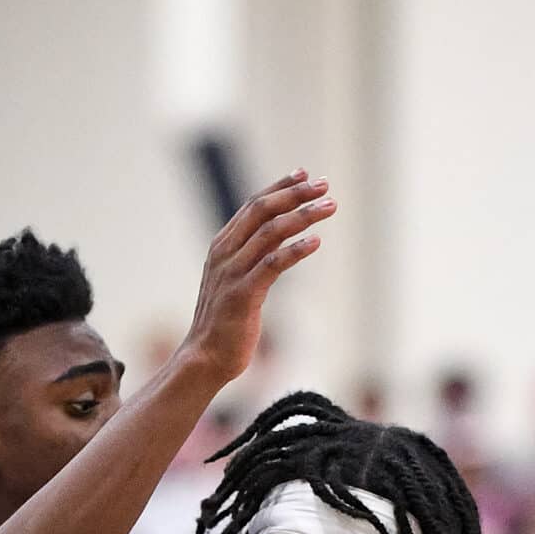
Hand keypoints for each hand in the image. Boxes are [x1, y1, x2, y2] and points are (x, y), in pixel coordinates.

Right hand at [178, 172, 336, 389]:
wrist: (205, 359)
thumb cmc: (224, 325)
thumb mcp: (235, 283)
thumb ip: (250, 260)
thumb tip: (275, 245)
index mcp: (222, 246)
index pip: (252, 206)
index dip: (279, 187)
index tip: (304, 174)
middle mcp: (225, 253)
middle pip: (262, 210)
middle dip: (295, 194)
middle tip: (324, 186)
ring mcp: (232, 272)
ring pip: (270, 232)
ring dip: (303, 216)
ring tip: (329, 207)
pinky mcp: (243, 295)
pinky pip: (272, 264)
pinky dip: (295, 250)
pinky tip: (316, 242)